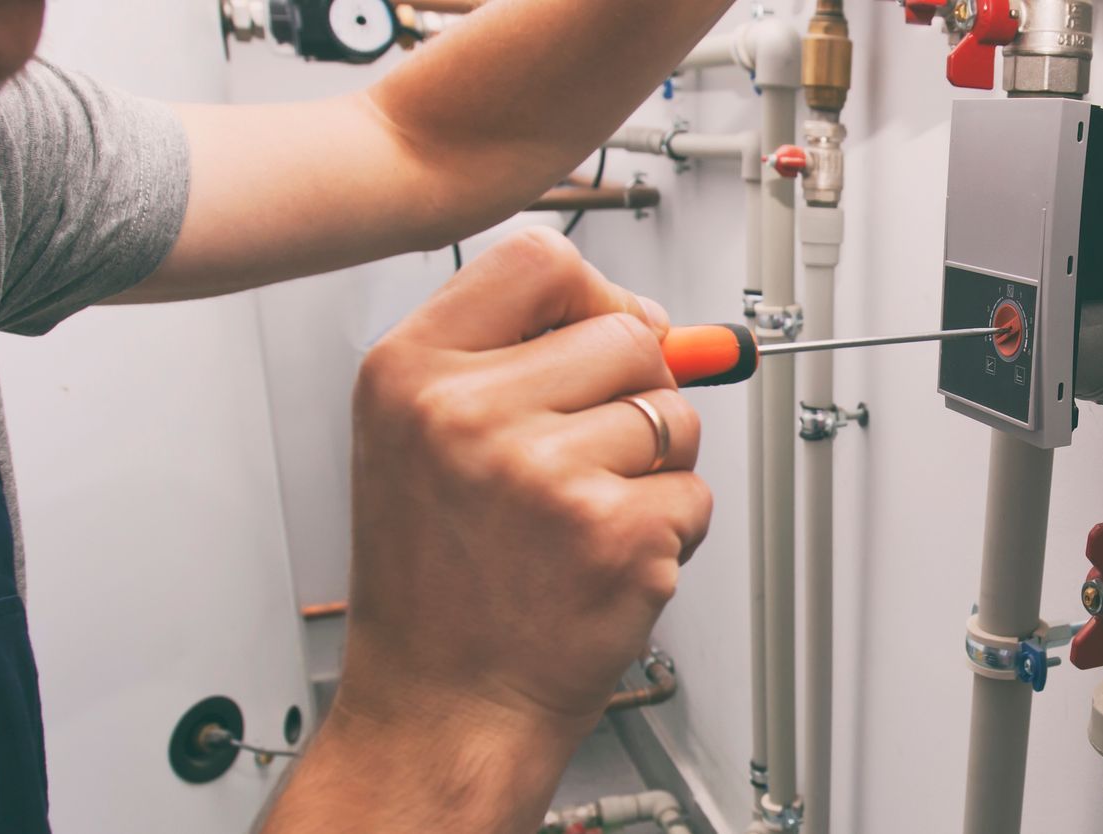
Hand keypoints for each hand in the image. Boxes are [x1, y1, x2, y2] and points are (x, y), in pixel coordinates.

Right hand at [263, 228, 710, 832]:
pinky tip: (602, 562)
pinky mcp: (613, 533)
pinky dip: (670, 531)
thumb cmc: (434, 584)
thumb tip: (643, 319)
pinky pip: (693, 493)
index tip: (598, 333)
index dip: (592, 294)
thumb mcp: (417, 438)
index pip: (539, 259)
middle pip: (626, 335)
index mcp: (409, 374)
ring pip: (674, 413)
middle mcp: (467, 414)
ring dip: (655, 466)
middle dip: (633, 392)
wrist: (442, 706)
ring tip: (581, 518)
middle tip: (581, 459)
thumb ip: (509, 356)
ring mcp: (544, 473)